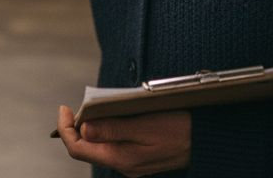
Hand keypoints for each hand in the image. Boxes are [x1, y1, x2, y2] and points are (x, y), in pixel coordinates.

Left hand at [54, 106, 190, 177]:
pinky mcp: (139, 158)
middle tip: (77, 106)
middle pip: (87, 148)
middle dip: (77, 127)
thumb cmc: (179, 130)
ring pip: (100, 146)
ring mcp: (131, 163)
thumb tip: (83, 129)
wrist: (208, 141)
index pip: (78, 149)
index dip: (65, 129)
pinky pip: (114, 145)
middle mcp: (123, 165)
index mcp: (121, 158)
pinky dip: (107, 131)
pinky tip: (112, 117)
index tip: (64, 108)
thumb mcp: (144, 125)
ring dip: (93, 128)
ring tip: (93, 108)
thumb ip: (112, 128)